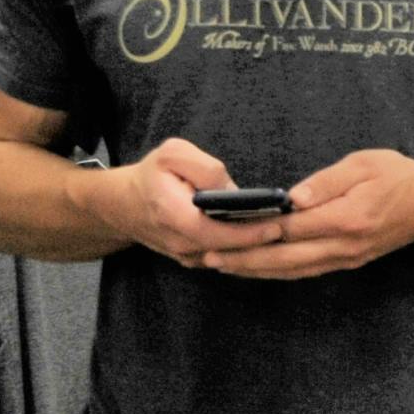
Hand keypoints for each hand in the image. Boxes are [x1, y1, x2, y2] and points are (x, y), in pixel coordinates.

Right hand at [92, 137, 283, 268]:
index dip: (246, 233)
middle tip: (292, 229)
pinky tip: (266, 239)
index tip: (275, 226)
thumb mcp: (173, 154)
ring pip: (227, 258)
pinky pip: (223, 258)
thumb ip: (205, 167)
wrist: (122, 204)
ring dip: (255, 248)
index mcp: (173, 215)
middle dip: (260, 242)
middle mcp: (180, 243)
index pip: (215, 233)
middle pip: (227, 250)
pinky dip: (244, 250)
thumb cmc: (151, 175)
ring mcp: (185, 256)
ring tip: (285, 234)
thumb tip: (232, 189)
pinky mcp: (192, 260)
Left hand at [207, 150, 413, 279]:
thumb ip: (327, 181)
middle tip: (207, 256)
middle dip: (243, 258)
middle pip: (284, 257)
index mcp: (347, 218)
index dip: (255, 230)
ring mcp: (346, 258)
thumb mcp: (365, 164)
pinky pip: (305, 271)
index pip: (291, 228)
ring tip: (221, 265)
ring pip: (292, 270)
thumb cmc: (400, 176)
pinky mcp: (348, 262)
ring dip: (255, 269)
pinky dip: (277, 271)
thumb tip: (291, 198)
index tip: (223, 228)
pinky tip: (257, 267)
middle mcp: (344, 245)